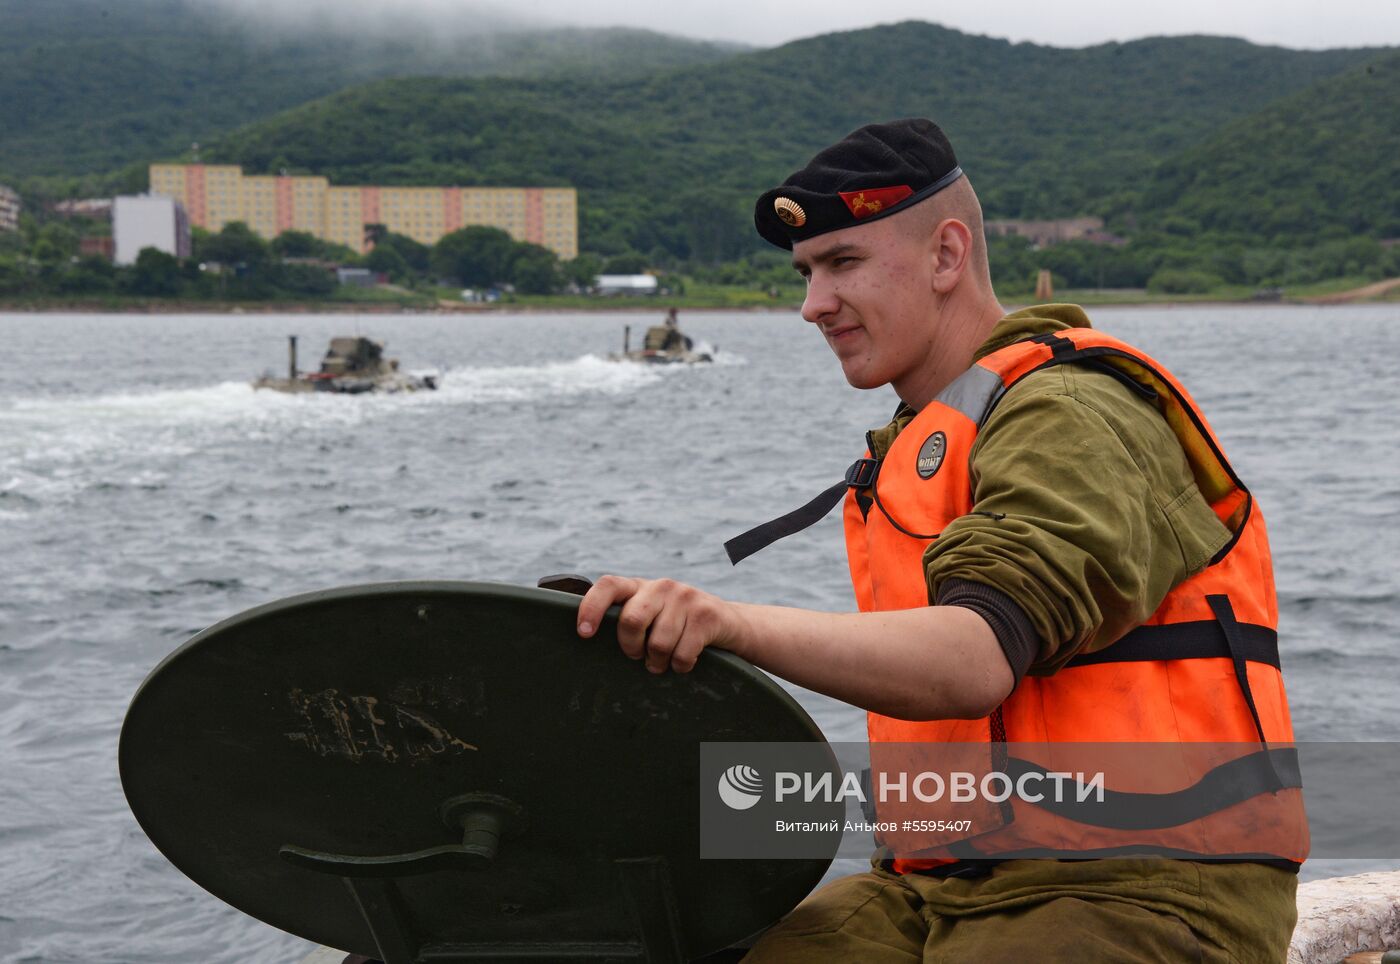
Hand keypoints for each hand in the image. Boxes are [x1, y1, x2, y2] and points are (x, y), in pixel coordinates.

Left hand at [575, 575, 738, 673]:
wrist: (730, 624)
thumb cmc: (677, 626)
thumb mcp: (651, 615)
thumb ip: (626, 618)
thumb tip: (586, 636)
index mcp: (639, 586)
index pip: (607, 586)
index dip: (591, 608)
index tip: (584, 634)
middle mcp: (661, 586)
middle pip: (631, 620)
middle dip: (631, 648)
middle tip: (637, 656)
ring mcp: (685, 597)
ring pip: (658, 644)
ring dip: (659, 663)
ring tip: (663, 662)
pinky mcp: (706, 614)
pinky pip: (682, 654)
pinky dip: (681, 666)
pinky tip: (685, 660)